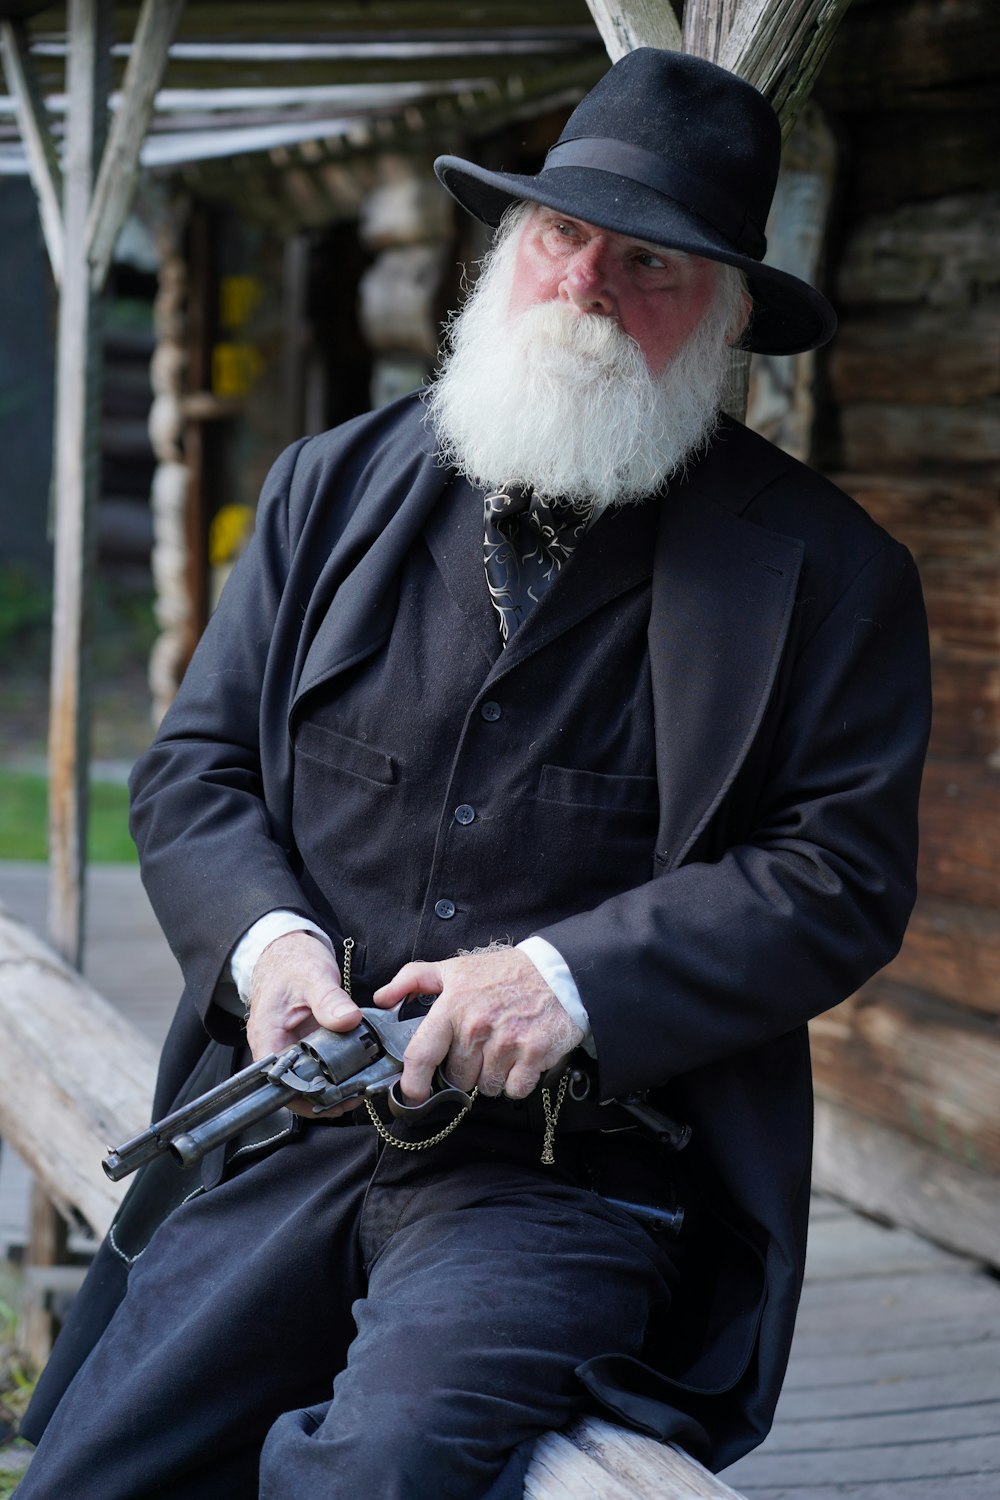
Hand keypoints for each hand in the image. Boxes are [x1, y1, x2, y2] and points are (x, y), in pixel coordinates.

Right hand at [246, 931, 363, 1116]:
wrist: (288, 948)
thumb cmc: (292, 960)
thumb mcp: (314, 976)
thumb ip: (329, 1000)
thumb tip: (348, 1021)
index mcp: (267, 1036)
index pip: (281, 1082)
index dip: (306, 1096)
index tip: (336, 1097)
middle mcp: (275, 1047)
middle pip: (297, 1086)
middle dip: (326, 1095)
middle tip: (357, 1093)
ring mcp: (291, 1046)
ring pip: (310, 1078)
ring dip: (334, 1085)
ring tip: (361, 1085)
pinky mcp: (305, 1042)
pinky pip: (320, 1064)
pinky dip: (337, 1069)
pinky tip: (357, 1069)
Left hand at [373, 947, 583, 1103]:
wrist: (559, 973)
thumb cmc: (504, 973)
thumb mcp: (456, 968)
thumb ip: (413, 979)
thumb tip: (382, 998)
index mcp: (453, 1006)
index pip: (422, 1054)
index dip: (413, 1083)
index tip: (413, 1093)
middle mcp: (477, 1027)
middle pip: (458, 1077)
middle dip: (466, 1069)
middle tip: (480, 1047)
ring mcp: (507, 1043)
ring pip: (486, 1087)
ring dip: (492, 1076)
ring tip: (503, 1048)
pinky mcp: (534, 1056)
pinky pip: (514, 1090)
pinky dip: (517, 1081)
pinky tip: (522, 1057)